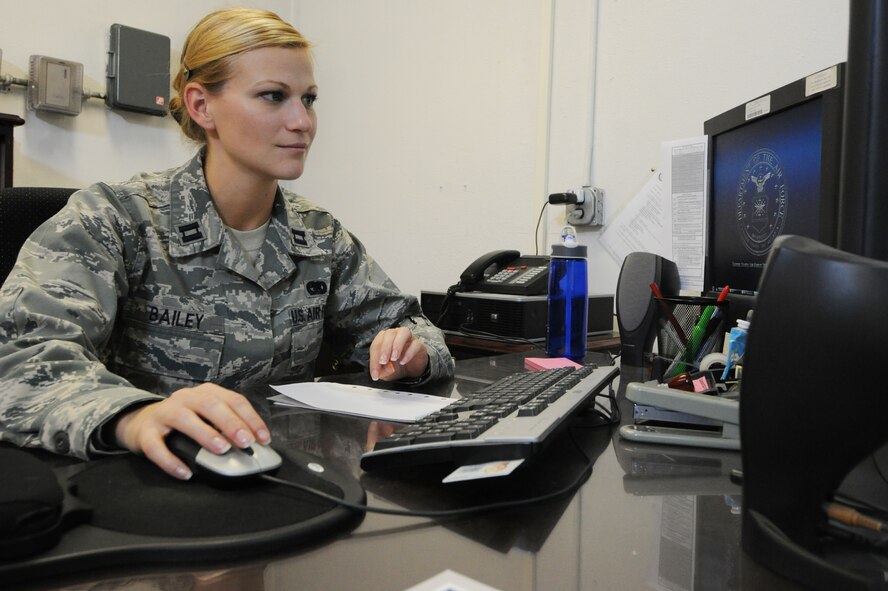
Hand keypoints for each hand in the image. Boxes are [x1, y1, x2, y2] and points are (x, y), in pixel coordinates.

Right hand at [112, 383, 270, 479]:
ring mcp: (164, 413)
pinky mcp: (145, 432)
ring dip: (205, 434)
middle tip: (246, 442)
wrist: (140, 422)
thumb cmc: (181, 421)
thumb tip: (252, 444)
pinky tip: (185, 472)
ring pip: (184, 420)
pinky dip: (171, 461)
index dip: (251, 418)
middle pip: (211, 406)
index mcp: (205, 393)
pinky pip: (157, 447)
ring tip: (222, 450)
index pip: (233, 400)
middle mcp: (185, 398)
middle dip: (231, 423)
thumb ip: (226, 426)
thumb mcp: (206, 416)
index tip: (264, 438)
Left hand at [368, 327, 428, 381]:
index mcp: (384, 339)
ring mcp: (409, 338)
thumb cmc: (396, 367)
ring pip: (403, 332)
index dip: (374, 358)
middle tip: (383, 362)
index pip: (376, 344)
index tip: (375, 373)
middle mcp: (396, 335)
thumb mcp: (386, 373)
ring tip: (394, 359)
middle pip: (389, 334)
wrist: (411, 371)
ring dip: (397, 345)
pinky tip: (403, 361)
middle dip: (384, 349)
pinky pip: (415, 343)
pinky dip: (409, 352)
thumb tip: (385, 367)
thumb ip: (382, 371)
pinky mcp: (419, 345)